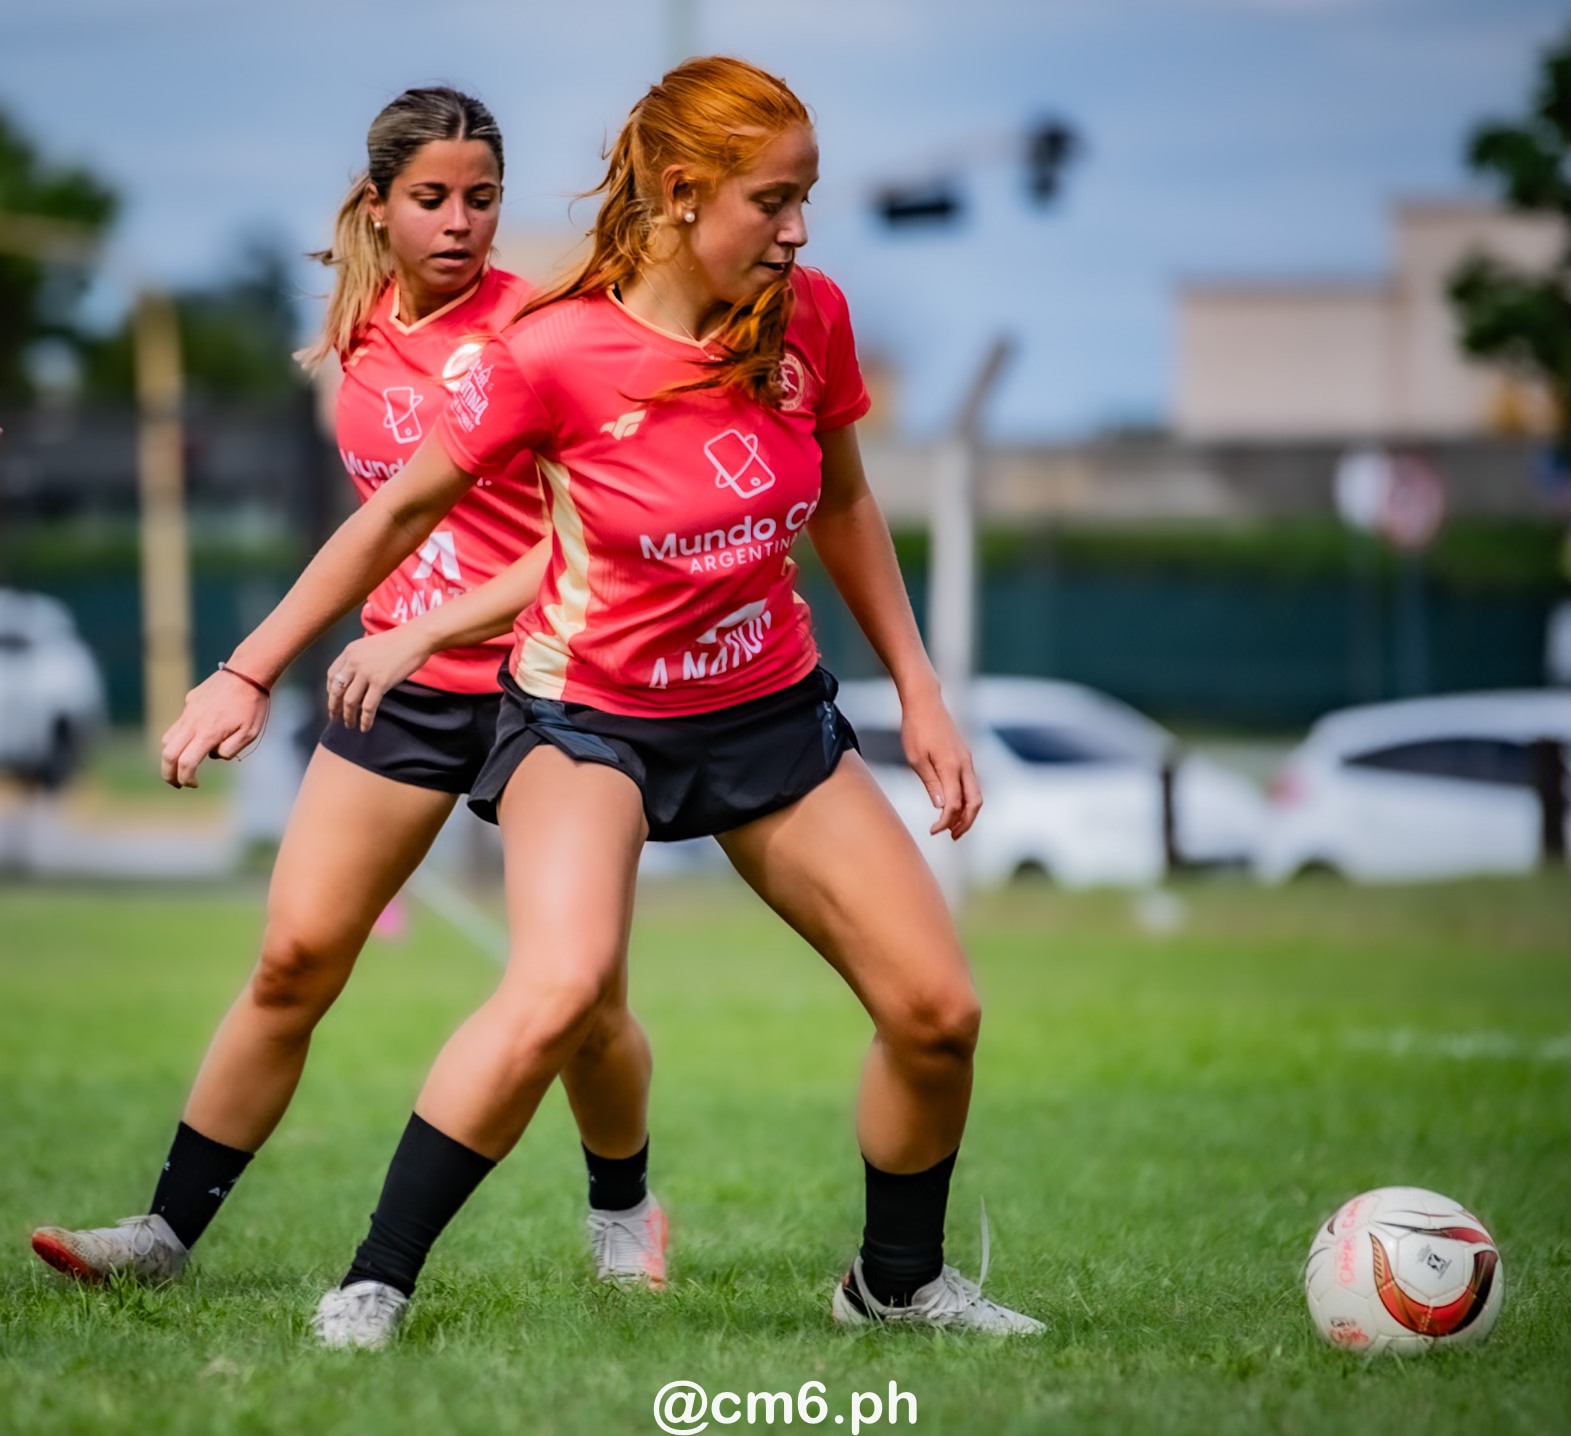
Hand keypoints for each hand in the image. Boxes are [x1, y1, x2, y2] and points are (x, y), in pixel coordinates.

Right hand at [160, 670, 269, 787]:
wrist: (248, 672)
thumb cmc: (252, 705)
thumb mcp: (249, 734)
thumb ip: (230, 750)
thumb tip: (213, 755)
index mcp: (208, 733)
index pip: (186, 763)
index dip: (186, 778)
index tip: (194, 784)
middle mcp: (193, 723)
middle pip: (168, 753)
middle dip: (168, 773)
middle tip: (176, 783)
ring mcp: (189, 711)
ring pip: (169, 737)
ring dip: (171, 754)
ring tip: (182, 763)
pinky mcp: (190, 700)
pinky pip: (181, 722)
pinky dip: (183, 734)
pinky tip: (200, 734)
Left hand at [326, 628, 430, 732]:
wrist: (415, 638)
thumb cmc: (398, 641)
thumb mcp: (370, 645)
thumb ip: (359, 659)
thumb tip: (357, 679)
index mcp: (349, 652)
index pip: (331, 675)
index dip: (330, 691)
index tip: (333, 700)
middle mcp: (353, 662)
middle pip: (336, 690)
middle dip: (334, 707)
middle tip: (335, 717)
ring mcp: (366, 673)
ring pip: (349, 701)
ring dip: (347, 716)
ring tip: (349, 724)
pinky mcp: (380, 683)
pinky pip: (368, 706)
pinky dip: (365, 719)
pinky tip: (365, 727)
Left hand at [900, 687, 982, 838]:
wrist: (925, 702)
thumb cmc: (916, 728)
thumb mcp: (916, 759)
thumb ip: (931, 783)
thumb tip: (943, 807)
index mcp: (951, 766)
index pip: (955, 804)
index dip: (946, 821)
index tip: (933, 831)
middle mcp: (965, 764)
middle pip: (975, 803)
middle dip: (965, 823)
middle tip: (950, 836)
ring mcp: (967, 760)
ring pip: (976, 794)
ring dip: (967, 813)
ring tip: (952, 827)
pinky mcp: (964, 756)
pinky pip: (971, 784)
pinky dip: (966, 800)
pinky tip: (953, 806)